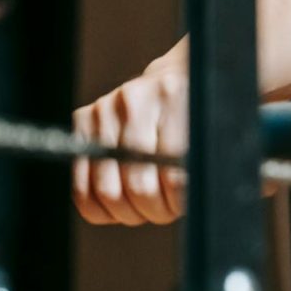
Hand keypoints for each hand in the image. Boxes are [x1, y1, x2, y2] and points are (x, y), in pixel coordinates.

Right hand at [72, 67, 188, 224]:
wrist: (176, 78)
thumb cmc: (197, 115)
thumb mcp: (209, 132)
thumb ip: (203, 164)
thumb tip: (190, 201)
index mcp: (174, 97)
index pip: (174, 179)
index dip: (180, 204)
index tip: (184, 204)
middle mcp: (135, 99)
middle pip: (139, 187)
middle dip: (156, 210)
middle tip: (166, 206)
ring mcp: (105, 109)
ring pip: (108, 192)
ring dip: (131, 212)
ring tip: (147, 204)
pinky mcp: (84, 119)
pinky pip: (81, 187)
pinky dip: (101, 209)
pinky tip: (121, 204)